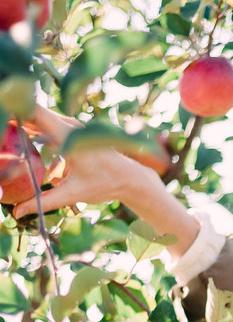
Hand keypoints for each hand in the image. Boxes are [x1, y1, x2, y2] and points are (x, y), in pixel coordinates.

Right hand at [13, 105, 199, 258]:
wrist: (131, 177)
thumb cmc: (104, 184)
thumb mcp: (72, 194)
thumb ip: (43, 201)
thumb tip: (17, 212)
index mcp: (68, 136)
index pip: (35, 112)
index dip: (15, 109)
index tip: (0, 118)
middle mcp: (70, 126)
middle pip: (34, 112)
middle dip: (14, 115)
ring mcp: (72, 126)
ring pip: (41, 116)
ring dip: (23, 120)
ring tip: (5, 131)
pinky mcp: (73, 131)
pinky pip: (49, 123)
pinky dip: (34, 126)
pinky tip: (21, 134)